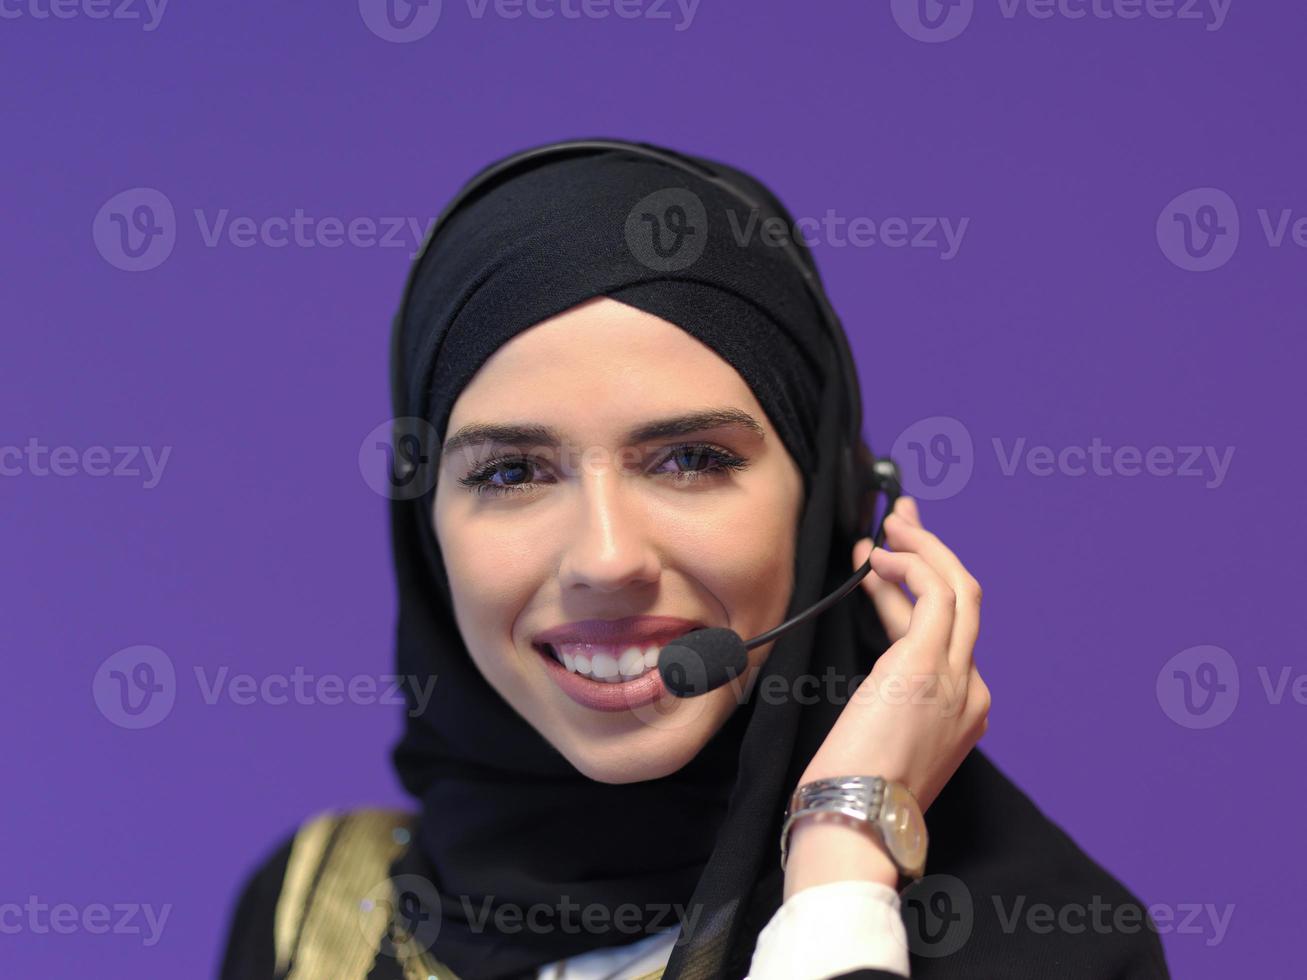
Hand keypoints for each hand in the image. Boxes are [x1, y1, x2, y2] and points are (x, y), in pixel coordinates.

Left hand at [797, 496, 989, 812]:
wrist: (857, 826)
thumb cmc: (855, 793)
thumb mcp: (880, 738)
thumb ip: (890, 698)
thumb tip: (873, 665)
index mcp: (963, 711)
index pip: (944, 632)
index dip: (915, 589)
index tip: (886, 565)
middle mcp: (971, 691)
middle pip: (965, 601)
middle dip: (934, 552)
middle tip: (900, 520)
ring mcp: (955, 677)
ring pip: (957, 589)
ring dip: (922, 549)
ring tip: (887, 527)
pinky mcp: (924, 665)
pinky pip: (933, 595)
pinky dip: (910, 565)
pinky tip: (877, 558)